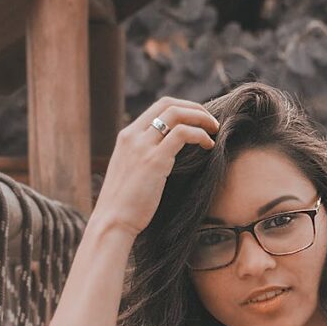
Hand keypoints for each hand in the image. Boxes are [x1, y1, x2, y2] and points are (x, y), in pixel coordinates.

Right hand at [90, 95, 219, 239]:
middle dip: (194, 108)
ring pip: (176, 114)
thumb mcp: (132, 174)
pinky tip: (209, 146)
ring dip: (200, 118)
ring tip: (214, 130)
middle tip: (211, 122)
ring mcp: (142, 146)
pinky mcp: (154, 160)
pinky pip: (182, 134)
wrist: (112, 221)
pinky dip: (199, 135)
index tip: (197, 121)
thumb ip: (144, 160)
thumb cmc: (124, 206)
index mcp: (126, 137)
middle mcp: (133, 136)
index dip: (182, 109)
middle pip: (168, 104)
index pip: (157, 108)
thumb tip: (166, 161)